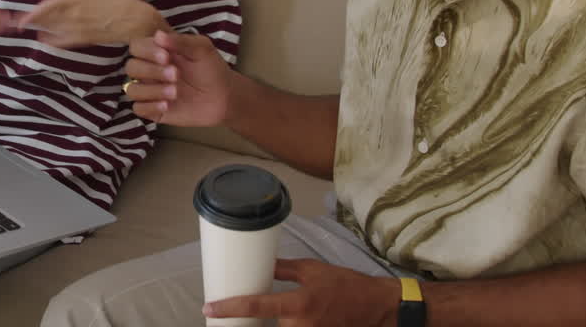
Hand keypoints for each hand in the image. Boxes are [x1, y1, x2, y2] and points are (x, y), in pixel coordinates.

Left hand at [16, 0, 160, 48]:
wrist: (133, 20)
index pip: (47, 8)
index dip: (32, 15)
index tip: (21, 19)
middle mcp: (72, 15)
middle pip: (46, 21)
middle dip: (32, 22)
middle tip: (16, 23)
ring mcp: (77, 28)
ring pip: (52, 31)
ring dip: (40, 30)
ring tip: (30, 28)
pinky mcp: (84, 39)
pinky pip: (64, 42)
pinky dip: (52, 41)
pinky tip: (44, 39)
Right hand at [122, 30, 234, 125]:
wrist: (224, 97)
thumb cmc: (211, 69)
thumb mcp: (201, 49)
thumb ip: (181, 41)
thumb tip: (158, 35)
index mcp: (157, 52)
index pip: (136, 46)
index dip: (146, 51)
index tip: (166, 56)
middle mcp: (150, 70)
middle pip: (131, 67)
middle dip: (151, 71)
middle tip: (176, 74)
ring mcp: (150, 90)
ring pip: (132, 89)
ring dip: (151, 90)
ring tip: (175, 92)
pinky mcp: (153, 109)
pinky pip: (138, 109)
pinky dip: (150, 106)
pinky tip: (167, 105)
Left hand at [203, 259, 396, 326]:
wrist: (376, 307)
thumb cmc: (345, 285)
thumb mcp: (312, 270)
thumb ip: (283, 270)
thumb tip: (261, 265)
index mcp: (298, 303)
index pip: (257, 305)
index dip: (230, 308)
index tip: (209, 307)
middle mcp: (301, 325)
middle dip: (250, 322)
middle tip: (233, 312)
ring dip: (272, 324)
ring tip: (261, 315)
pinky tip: (285, 320)